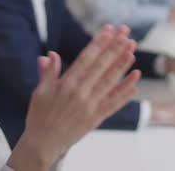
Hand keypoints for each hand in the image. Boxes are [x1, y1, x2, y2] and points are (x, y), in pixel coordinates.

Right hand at [9, 25, 140, 170]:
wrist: (42, 144)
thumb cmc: (39, 116)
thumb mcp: (40, 91)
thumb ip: (48, 72)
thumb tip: (50, 55)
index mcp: (66, 83)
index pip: (87, 57)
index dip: (99, 42)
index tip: (109, 29)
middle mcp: (80, 93)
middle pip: (102, 66)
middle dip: (115, 48)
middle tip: (126, 33)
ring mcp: (90, 105)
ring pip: (110, 81)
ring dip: (122, 65)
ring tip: (132, 50)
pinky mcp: (96, 118)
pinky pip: (114, 103)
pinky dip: (125, 92)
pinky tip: (135, 80)